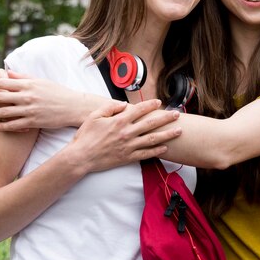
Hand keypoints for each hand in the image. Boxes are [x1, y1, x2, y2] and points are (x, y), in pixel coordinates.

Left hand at [0, 70, 105, 129]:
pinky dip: (2, 126)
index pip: (5, 83)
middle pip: (1, 97)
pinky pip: (13, 124)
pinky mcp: (33, 122)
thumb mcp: (42, 81)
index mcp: (29, 85)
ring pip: (4, 112)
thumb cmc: (58, 92)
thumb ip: (24, 77)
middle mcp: (27, 96)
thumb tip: (8, 73)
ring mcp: (30, 110)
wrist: (73, 107)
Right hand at [62, 100, 181, 172]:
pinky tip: (165, 147)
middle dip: (166, 118)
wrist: (81, 157)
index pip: (140, 110)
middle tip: (177, 114)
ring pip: (152, 139)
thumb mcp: (94, 116)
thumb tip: (123, 104)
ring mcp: (129, 146)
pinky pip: (146, 154)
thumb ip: (110, 107)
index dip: (151, 105)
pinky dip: (156, 151)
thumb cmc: (86, 136)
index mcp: (119, 121)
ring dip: (167, 134)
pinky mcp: (128, 157)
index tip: (159, 102)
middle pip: (151, 123)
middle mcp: (127, 133)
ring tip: (179, 130)